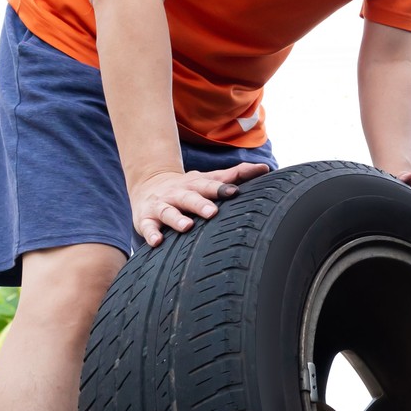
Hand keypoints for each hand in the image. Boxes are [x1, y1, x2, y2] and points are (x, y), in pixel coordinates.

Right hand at [129, 163, 271, 246]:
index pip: (211, 184)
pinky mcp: (146, 219)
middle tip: (213, 212)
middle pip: (190, 198)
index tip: (235, 192)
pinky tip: (157, 241)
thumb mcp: (208, 179)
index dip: (222, 188)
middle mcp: (179, 194)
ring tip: (187, 226)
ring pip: (169, 212)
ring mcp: (162, 206)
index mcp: (196, 184)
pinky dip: (151, 234)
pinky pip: (148, 227)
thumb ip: (234, 175)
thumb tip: (264, 168)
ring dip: (177, 219)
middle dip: (201, 204)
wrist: (148, 185)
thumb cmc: (189, 188)